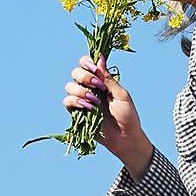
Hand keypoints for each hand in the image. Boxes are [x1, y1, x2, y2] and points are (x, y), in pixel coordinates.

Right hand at [64, 54, 152, 175]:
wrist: (125, 138)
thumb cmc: (127, 116)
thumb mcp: (121, 95)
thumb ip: (108, 78)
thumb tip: (100, 57)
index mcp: (101, 80)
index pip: (86, 63)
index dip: (86, 62)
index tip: (94, 69)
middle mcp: (89, 88)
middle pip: (75, 72)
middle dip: (85, 77)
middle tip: (98, 86)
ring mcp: (82, 100)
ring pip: (69, 86)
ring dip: (81, 91)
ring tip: (95, 101)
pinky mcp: (77, 112)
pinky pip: (67, 102)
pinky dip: (75, 102)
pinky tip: (88, 108)